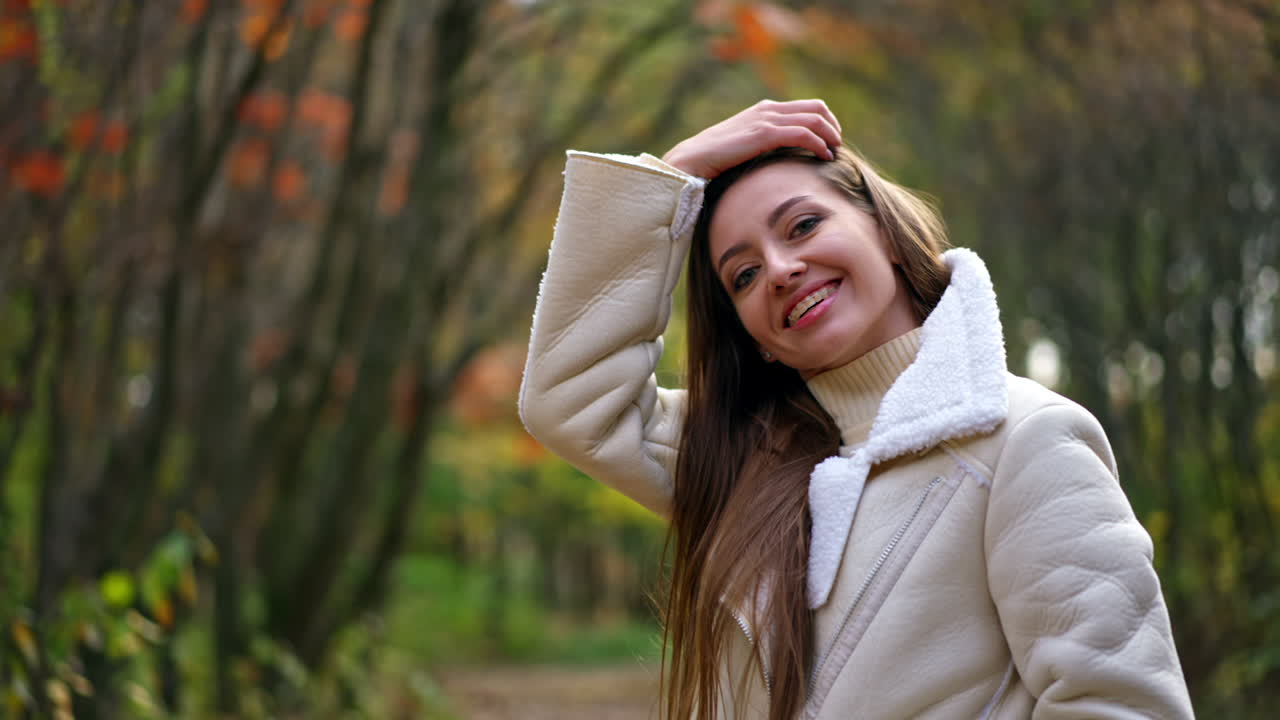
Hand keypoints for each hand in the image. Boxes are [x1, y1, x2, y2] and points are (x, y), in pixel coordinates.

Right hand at [662, 99, 842, 179]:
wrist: (692, 159)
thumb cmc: (715, 159)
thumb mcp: (744, 147)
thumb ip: (763, 145)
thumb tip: (780, 159)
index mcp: (765, 109)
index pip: (808, 106)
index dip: (826, 122)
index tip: (831, 142)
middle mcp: (768, 109)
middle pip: (817, 109)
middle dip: (833, 128)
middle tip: (837, 148)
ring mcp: (766, 119)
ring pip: (814, 119)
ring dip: (830, 136)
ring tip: (834, 153)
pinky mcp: (764, 133)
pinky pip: (803, 133)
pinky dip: (819, 144)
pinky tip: (824, 157)